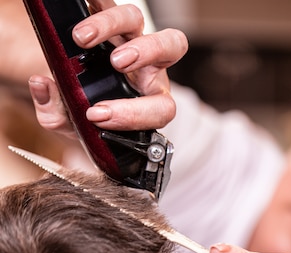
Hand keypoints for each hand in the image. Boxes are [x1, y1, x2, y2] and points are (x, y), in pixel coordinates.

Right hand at [28, 0, 187, 134]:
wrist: (75, 95)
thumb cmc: (83, 112)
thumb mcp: (70, 124)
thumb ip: (57, 115)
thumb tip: (42, 85)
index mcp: (149, 103)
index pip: (160, 109)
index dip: (134, 114)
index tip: (96, 114)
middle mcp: (147, 69)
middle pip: (170, 48)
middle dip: (145, 53)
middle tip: (116, 62)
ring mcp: (129, 41)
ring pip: (136, 20)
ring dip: (111, 24)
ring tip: (81, 38)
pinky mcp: (109, 22)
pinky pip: (107, 3)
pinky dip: (96, 2)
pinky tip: (81, 5)